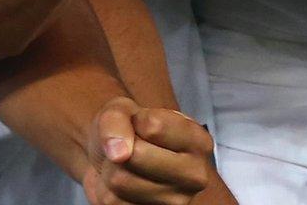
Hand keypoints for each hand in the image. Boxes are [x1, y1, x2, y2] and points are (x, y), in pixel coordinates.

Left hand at [81, 97, 214, 204]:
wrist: (116, 161)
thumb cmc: (128, 131)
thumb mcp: (121, 110)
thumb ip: (116, 120)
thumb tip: (119, 154)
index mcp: (200, 142)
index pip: (153, 126)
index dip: (136, 122)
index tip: (141, 125)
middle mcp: (195, 174)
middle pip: (137, 156)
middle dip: (121, 148)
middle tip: (129, 147)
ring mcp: (176, 202)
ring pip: (121, 181)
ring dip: (111, 171)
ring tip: (124, 166)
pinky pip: (112, 203)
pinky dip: (107, 191)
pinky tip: (122, 186)